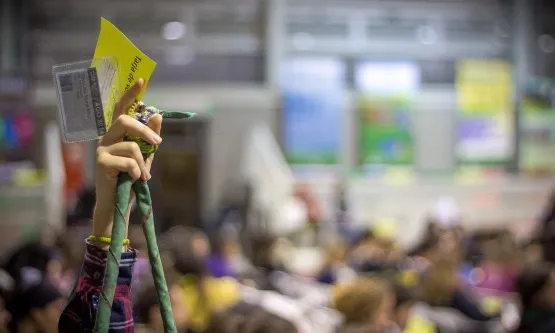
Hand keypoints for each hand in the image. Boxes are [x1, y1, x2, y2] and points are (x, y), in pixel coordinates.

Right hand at [92, 78, 161, 240]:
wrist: (118, 204)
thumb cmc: (130, 180)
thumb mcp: (145, 157)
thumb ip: (150, 139)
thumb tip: (157, 115)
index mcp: (117, 134)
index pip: (122, 108)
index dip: (131, 93)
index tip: (141, 80)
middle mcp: (106, 138)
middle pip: (125, 120)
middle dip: (144, 131)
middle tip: (157, 142)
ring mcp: (102, 149)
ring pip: (131, 145)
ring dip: (143, 162)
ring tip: (143, 175)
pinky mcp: (101, 162)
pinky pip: (128, 161)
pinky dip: (138, 171)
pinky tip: (136, 179)